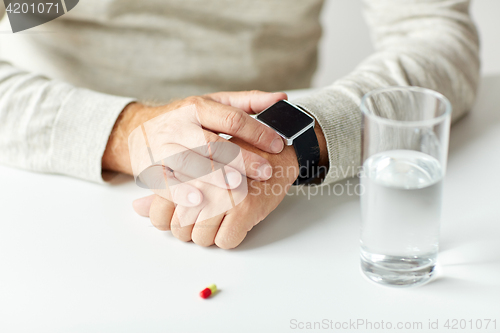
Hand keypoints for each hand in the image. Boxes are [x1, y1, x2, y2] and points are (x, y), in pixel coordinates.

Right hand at [103, 91, 287, 206]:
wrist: (136, 128)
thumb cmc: (183, 118)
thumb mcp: (212, 103)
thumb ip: (246, 102)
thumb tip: (280, 98)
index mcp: (197, 107)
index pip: (231, 119)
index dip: (257, 132)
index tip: (278, 144)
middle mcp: (178, 125)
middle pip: (212, 143)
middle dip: (241, 158)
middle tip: (265, 171)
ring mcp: (162, 147)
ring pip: (189, 162)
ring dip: (213, 176)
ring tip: (237, 187)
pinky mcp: (149, 167)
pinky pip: (164, 181)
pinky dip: (181, 192)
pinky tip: (198, 201)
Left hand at [133, 123, 328, 248]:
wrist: (276, 153)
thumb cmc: (233, 160)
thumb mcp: (195, 167)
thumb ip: (165, 188)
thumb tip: (137, 208)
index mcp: (184, 166)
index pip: (159, 212)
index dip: (168, 220)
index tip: (182, 214)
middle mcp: (200, 180)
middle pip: (179, 229)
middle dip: (189, 228)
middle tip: (206, 214)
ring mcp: (222, 195)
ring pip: (201, 238)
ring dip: (210, 234)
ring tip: (222, 216)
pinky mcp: (245, 207)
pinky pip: (226, 242)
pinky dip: (230, 237)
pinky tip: (237, 220)